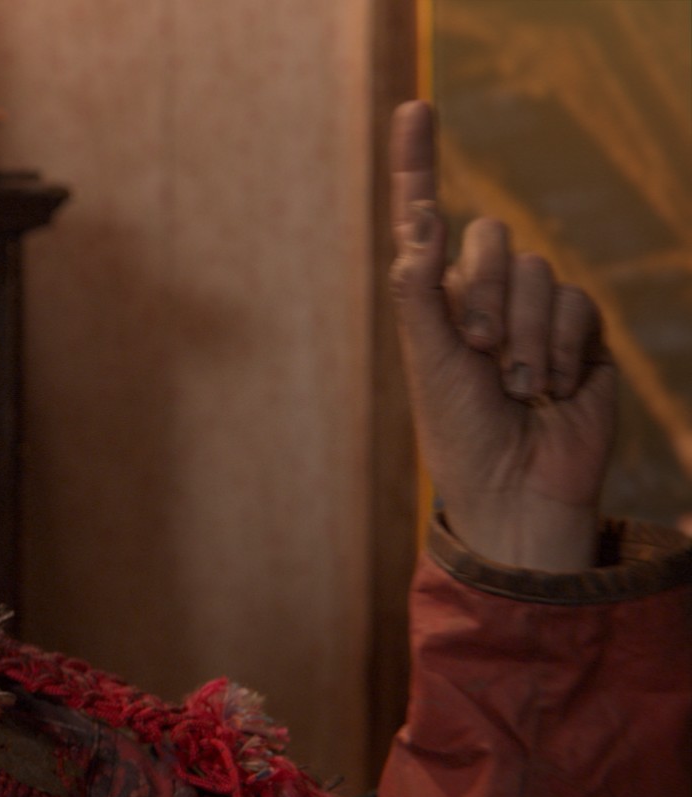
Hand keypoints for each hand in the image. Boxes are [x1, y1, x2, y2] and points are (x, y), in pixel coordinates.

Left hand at [389, 100, 616, 571]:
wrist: (517, 488)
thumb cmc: (460, 432)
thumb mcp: (427, 362)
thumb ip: (420, 292)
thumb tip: (420, 220)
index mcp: (433, 299)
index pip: (424, 218)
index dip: (418, 162)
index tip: (415, 107)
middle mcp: (481, 295)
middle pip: (490, 240)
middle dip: (483, 295)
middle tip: (481, 354)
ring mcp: (533, 311)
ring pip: (536, 272)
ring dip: (523, 333)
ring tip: (517, 386)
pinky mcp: (580, 333)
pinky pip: (575, 303)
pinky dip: (559, 346)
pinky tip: (551, 388)